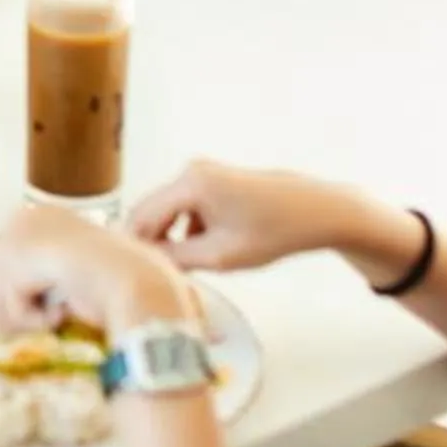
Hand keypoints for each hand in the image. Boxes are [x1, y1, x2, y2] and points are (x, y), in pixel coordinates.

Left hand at [0, 201, 198, 336]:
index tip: (23, 319)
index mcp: (38, 217)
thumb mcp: (53, 292)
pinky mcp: (24, 251)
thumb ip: (11, 301)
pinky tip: (60, 311)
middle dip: (9, 311)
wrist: (142, 287)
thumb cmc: (112, 289)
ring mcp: (23, 231)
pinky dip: (31, 318)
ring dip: (22, 317)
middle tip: (45, 320)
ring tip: (56, 315)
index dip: (4, 299)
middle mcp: (26, 216)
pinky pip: (7, 301)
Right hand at [125, 160, 371, 273]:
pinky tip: (204, 251)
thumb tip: (147, 264)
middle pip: (152, 211)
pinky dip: (187, 229)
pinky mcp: (214, 180)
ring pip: (169, 211)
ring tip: (184, 268)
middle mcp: (190, 171)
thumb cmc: (274, 231)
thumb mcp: (221, 255)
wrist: (315, 211)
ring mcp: (202, 173)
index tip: (131, 273)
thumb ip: (177, 259)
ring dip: (171, 237)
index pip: (141, 216)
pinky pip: (186, 206)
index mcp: (189, 184)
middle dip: (152, 242)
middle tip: (156, 275)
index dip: (133, 246)